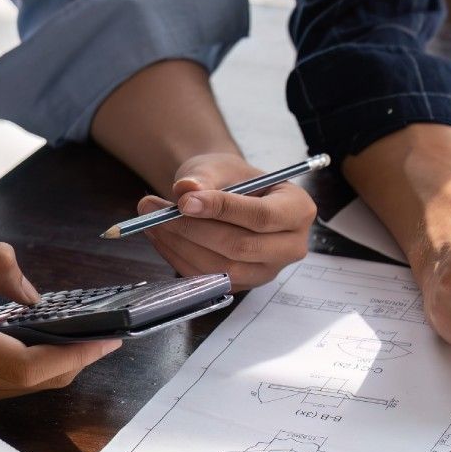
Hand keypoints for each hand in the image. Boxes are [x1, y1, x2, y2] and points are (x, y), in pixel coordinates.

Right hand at [0, 243, 119, 411]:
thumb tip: (32, 293)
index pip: (26, 365)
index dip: (74, 356)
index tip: (105, 338)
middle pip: (40, 381)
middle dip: (81, 359)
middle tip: (109, 336)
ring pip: (29, 388)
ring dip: (61, 366)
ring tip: (87, 337)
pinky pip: (10, 389)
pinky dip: (36, 371)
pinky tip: (48, 347)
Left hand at [138, 152, 314, 289]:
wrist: (229, 196)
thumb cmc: (232, 178)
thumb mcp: (220, 166)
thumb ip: (205, 176)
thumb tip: (186, 190)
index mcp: (298, 210)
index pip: (262, 216)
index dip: (222, 210)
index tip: (184, 201)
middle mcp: (292, 246)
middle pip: (242, 247)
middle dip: (193, 230)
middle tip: (155, 211)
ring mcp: (268, 271)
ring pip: (222, 268)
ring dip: (180, 245)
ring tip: (151, 219)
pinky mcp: (244, 285)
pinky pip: (208, 279)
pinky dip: (177, 258)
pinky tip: (160, 236)